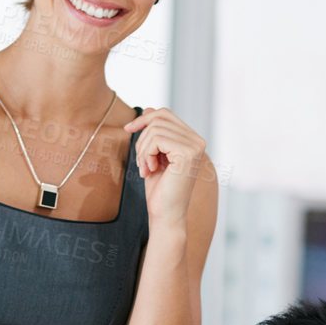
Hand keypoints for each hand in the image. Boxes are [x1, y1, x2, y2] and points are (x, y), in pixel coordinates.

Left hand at [123, 108, 208, 230]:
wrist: (166, 215)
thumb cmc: (160, 190)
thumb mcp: (155, 155)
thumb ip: (156, 133)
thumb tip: (149, 108)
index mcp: (193, 140)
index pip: (165, 114)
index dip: (144, 119)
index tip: (128, 130)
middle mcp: (198, 141)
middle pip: (160, 117)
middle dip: (142, 136)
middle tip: (140, 160)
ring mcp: (195, 146)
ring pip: (155, 128)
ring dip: (143, 149)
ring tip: (145, 169)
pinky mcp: (187, 153)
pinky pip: (156, 139)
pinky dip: (146, 154)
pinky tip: (150, 170)